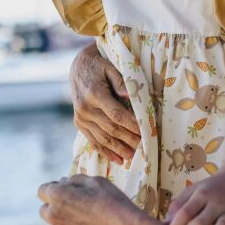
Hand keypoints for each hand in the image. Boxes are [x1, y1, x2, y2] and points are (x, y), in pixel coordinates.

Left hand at [38, 175, 134, 224]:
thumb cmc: (111, 202)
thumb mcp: (96, 181)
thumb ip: (75, 180)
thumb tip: (65, 182)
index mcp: (58, 196)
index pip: (42, 190)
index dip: (53, 189)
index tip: (63, 191)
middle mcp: (53, 216)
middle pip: (44, 210)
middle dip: (55, 206)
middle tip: (74, 206)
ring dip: (62, 223)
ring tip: (82, 221)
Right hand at [70, 43, 139, 163]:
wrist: (78, 67)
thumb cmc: (99, 65)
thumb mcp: (110, 67)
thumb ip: (120, 81)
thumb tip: (131, 95)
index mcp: (95, 94)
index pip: (116, 114)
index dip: (131, 125)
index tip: (146, 132)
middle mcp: (85, 108)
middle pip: (111, 128)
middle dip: (129, 139)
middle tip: (144, 147)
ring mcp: (81, 118)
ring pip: (102, 138)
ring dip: (119, 149)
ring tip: (133, 157)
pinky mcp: (79, 123)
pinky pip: (93, 141)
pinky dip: (105, 151)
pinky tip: (117, 159)